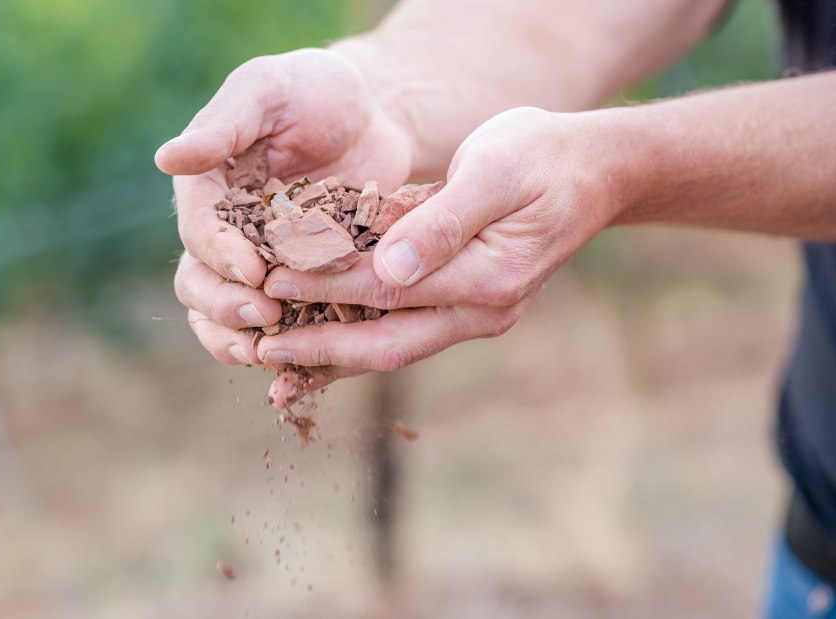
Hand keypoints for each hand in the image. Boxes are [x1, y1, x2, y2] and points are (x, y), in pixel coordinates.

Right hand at [157, 48, 414, 380]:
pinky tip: (297, 361)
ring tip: (266, 353)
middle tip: (264, 317)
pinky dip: (279, 346)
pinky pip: (274, 326)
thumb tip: (164, 158)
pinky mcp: (294, 285)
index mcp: (206, 190)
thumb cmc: (315, 91)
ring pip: (223, 316)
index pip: (199, 235)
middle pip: (200, 286)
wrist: (373, 116)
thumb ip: (223, 126)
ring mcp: (255, 264)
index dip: (221, 258)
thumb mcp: (267, 93)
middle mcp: (221, 234)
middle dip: (225, 308)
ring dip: (236, 339)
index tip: (254, 271)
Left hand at [258, 107, 625, 401]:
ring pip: (392, 347)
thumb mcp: (494, 170)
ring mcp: (477, 316)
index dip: (325, 286)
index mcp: (489, 278)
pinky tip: (316, 345)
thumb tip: (388, 269)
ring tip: (275, 363)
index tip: (271, 281)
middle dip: (319, 348)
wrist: (594, 172)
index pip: (388, 289)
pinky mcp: (465, 309)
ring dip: (333, 357)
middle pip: (386, 342)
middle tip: (259, 348)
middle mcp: (483, 311)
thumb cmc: (541, 156)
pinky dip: (357, 338)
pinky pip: (403, 332)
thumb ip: (441, 221)